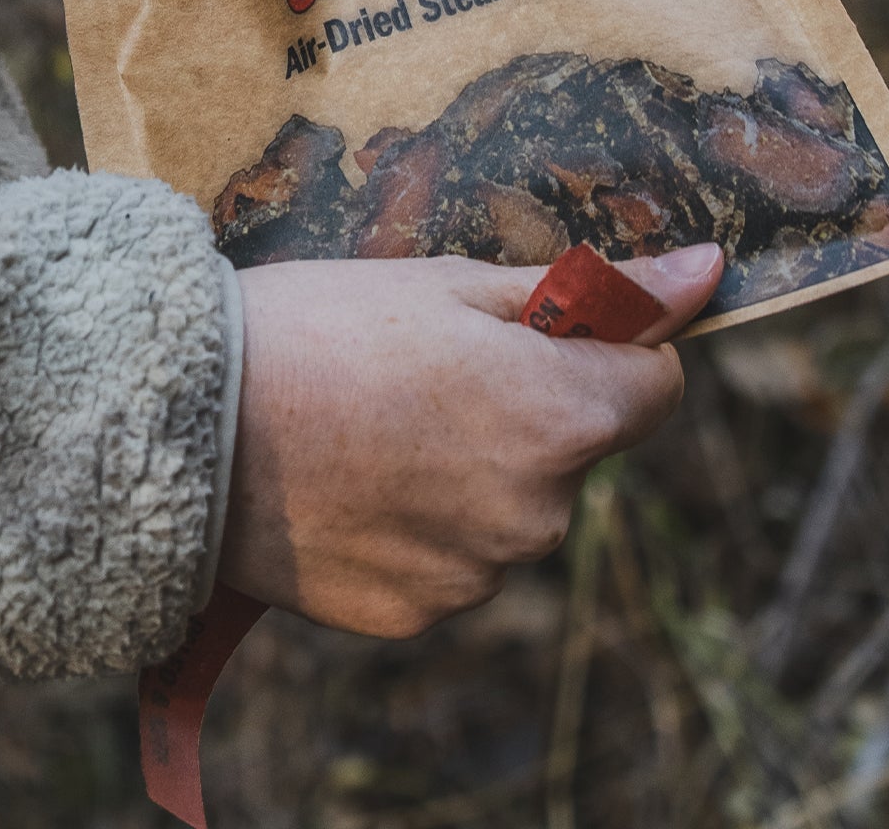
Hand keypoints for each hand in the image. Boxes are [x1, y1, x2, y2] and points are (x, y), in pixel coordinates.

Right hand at [217, 244, 722, 637]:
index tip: (548, 324)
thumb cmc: (321, 325)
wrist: (183, 425)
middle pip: (576, 448)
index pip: (655, 386)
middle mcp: (536, 513)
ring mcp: (475, 574)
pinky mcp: (415, 613)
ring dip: (472, 466)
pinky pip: (452, 557)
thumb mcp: (453, 282)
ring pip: (512, 506)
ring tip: (374, 417)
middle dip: (529, 405)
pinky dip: (420, 520)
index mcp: (560, 417)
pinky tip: (352, 474)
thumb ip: (591, 292)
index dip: (609, 345)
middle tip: (428, 361)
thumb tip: (705, 273)